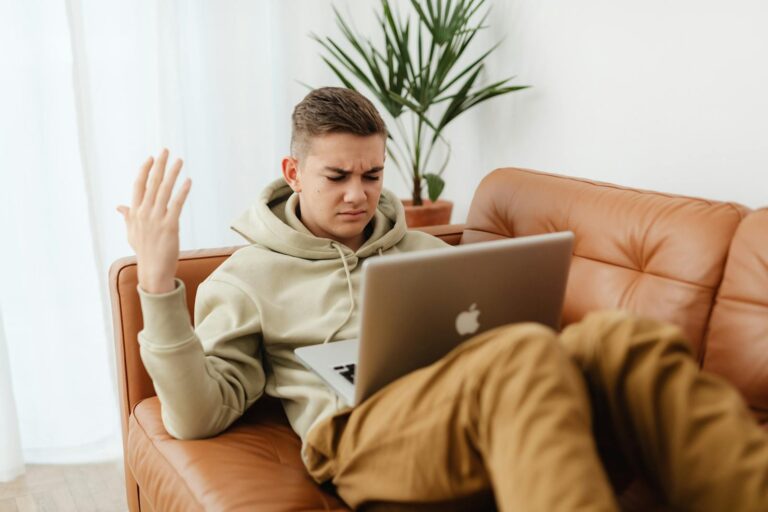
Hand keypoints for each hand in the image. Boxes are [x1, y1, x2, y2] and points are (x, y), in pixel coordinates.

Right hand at [117, 149, 191, 293]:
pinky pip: (176, 205)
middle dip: (160, 165)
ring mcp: (156, 219)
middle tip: (166, 150)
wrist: (153, 270)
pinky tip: (188, 181)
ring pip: (164, 191)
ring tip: (179, 161)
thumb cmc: (144, 252)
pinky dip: (182, 192)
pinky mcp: (170, 226)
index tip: (152, 158)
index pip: (138, 186)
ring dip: (172, 173)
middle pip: (152, 183)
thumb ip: (127, 217)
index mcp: (135, 213)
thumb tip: (119, 206)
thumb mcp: (132, 233)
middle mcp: (144, 213)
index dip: (145, 170)